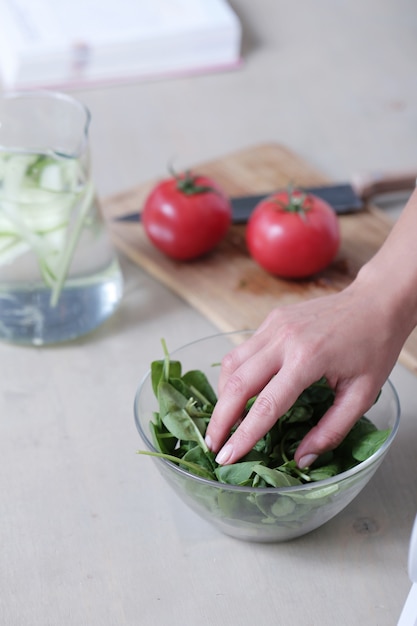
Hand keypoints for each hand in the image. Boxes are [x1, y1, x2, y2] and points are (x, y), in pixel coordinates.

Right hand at [205, 278, 407, 468]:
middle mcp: (284, 339)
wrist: (376, 301)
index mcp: (308, 359)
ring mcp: (274, 325)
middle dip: (220, 419)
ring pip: (232, 364)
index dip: (243, 436)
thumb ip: (331, 430)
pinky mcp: (272, 319)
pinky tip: (241, 392)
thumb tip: (301, 460)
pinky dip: (235, 375)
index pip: (266, 405)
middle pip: (237, 384)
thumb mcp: (362, 395)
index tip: (226, 458)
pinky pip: (243, 350)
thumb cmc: (374, 347)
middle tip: (212, 445)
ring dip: (223, 395)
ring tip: (225, 421)